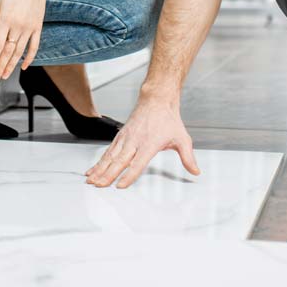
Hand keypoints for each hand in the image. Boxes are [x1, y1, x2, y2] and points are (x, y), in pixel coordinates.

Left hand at [0, 0, 51, 81]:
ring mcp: (29, 28)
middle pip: (8, 51)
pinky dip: (29, 58)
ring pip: (20, 51)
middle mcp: (17, 26)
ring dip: (12, 65)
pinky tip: (23, 66)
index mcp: (6, 20)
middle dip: (1, 66)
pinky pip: (34, 46)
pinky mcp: (38, 28)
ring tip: (5, 75)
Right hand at [84, 95, 199, 188]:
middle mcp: (135, 141)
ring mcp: (126, 138)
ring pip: (110, 156)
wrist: (156, 100)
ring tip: (90, 180)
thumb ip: (188, 157)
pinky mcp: (120, 136)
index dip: (129, 175)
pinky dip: (99, 162)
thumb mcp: (182, 138)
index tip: (120, 186)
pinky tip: (92, 170)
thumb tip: (195, 171)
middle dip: (107, 175)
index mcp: (149, 143)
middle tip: (98, 186)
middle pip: (119, 161)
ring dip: (99, 169)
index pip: (137, 163)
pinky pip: (108, 151)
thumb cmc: (168, 119)